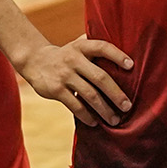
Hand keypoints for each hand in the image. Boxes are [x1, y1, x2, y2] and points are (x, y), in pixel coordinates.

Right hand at [15, 35, 135, 127]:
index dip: (117, 55)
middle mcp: (73, 59)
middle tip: (127, 106)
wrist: (35, 61)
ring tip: (115, 119)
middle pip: (100, 77)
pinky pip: (75, 105)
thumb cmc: (66, 56)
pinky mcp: (56, 90)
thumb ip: (96, 47)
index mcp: (82, 47)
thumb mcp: (78, 46)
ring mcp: (64, 75)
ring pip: (90, 95)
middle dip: (116, 94)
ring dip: (104, 110)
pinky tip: (95, 122)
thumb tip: (127, 55)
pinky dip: (87, 116)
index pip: (102, 47)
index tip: (131, 66)